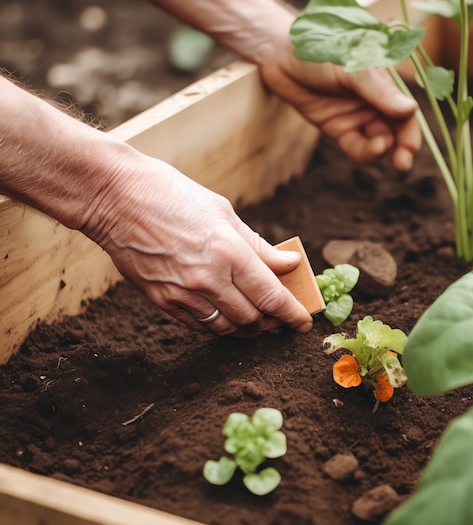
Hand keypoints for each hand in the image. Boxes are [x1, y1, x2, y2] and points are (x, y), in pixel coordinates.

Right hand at [82, 153, 312, 336]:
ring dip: (247, 328)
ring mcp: (183, 293)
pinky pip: (199, 326)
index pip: (271, 296)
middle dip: (273, 322)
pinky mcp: (162, 301)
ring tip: (257, 319)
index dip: (292, 314)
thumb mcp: (224, 212)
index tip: (304, 322)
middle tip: (282, 318)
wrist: (116, 197)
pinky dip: (219, 325)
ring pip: (226, 328)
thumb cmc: (174, 195)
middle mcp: (208, 278)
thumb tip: (289, 263)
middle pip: (252, 318)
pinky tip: (226, 315)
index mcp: (229, 251)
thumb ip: (258, 245)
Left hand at [260, 48, 421, 170]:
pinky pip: (356, 147)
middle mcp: (374, 101)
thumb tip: (411, 110)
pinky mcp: (338, 128)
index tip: (410, 148)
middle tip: (402, 163)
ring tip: (377, 148)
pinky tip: (365, 151)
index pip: (405, 112)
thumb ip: (379, 91)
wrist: (282, 55)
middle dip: (402, 148)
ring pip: (377, 141)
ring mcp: (357, 116)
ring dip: (380, 150)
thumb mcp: (352, 69)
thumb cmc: (320, 51)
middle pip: (396, 130)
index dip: (411, 131)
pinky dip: (363, 153)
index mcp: (384, 83)